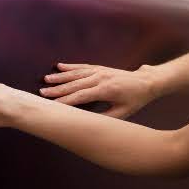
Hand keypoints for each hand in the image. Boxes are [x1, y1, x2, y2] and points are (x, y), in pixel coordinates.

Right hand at [39, 62, 158, 118]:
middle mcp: (101, 78)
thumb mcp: (123, 113)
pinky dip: (70, 67)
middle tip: (42, 92)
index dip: (66, 101)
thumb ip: (106, 117)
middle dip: (58, 89)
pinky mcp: (101, 68)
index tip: (53, 105)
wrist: (146, 82)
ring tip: (46, 79)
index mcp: (106, 90)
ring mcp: (100, 71)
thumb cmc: (135, 100)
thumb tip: (89, 122)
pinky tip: (59, 66)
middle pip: (75, 84)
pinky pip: (83, 66)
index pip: (81, 96)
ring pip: (77, 74)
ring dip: (61, 77)